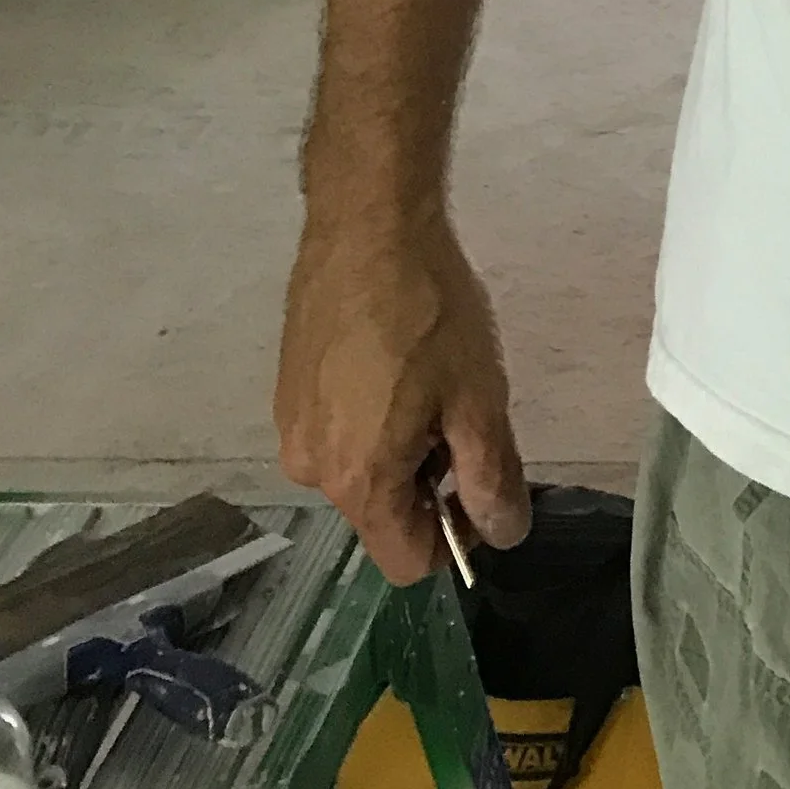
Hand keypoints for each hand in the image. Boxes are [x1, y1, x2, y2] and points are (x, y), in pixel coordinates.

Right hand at [277, 205, 530, 583]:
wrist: (367, 225)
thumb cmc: (429, 311)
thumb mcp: (478, 397)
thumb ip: (491, 477)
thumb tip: (504, 535)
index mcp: (358, 482)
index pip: (406, 563)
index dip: (455, 538)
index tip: (480, 482)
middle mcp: (310, 470)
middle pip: (382, 515)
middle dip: (427, 483)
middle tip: (456, 411)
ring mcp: (290, 428)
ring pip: (360, 471)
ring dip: (399, 448)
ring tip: (425, 378)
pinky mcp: (285, 390)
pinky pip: (336, 433)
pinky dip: (368, 418)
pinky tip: (391, 360)